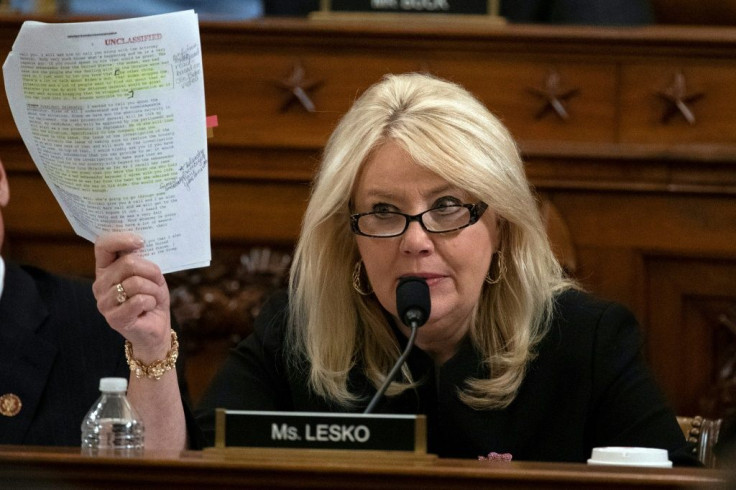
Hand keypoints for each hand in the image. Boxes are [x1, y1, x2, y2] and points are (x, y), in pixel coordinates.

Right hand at [93, 231, 170, 360]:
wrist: (156, 328)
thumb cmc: (152, 298)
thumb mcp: (150, 275)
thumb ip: (141, 260)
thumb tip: (139, 243)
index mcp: (106, 269)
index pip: (103, 246)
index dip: (120, 239)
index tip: (140, 241)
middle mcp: (100, 284)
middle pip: (128, 264)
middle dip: (151, 271)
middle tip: (157, 282)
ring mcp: (104, 302)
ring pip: (136, 283)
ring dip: (153, 290)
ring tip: (153, 298)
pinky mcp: (114, 318)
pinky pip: (139, 300)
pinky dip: (151, 302)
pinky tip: (148, 308)